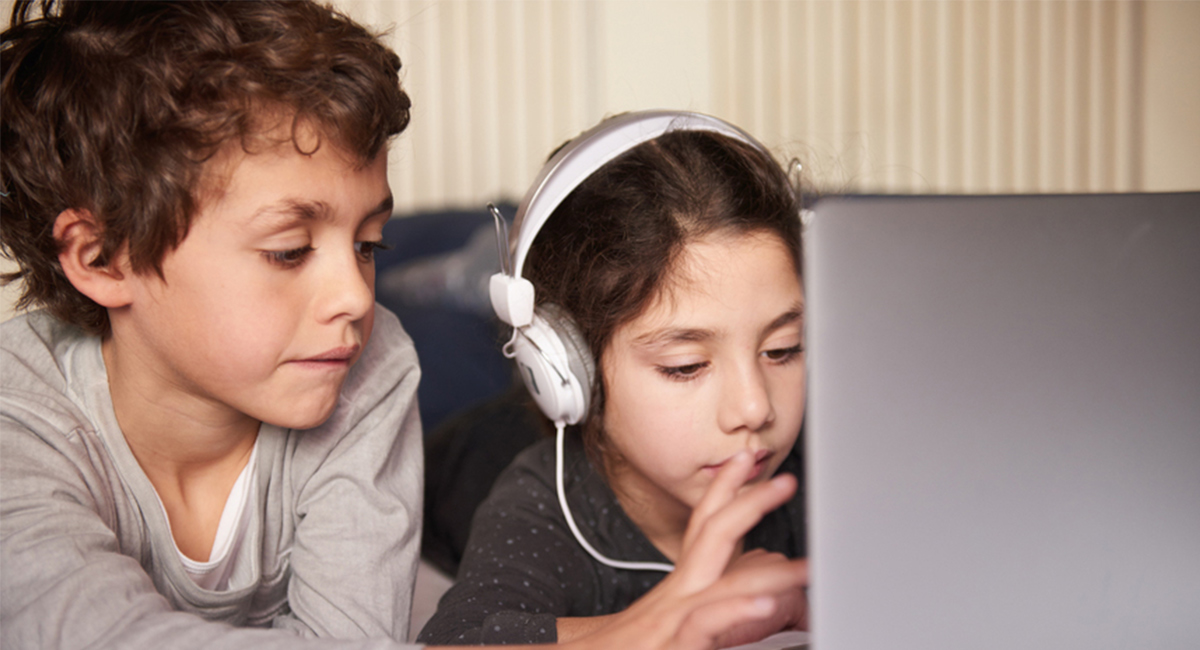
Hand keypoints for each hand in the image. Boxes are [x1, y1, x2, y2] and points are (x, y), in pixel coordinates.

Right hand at [565, 452, 807, 649]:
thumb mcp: (670, 627)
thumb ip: (706, 611)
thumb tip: (748, 596)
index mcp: (679, 588)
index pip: (702, 525)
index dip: (724, 489)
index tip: (746, 460)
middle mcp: (676, 596)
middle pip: (713, 533)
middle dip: (749, 501)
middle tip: (786, 480)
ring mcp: (673, 618)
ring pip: (720, 578)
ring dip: (767, 567)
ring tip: (806, 563)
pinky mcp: (672, 645)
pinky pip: (707, 623)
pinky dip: (737, 609)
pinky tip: (767, 603)